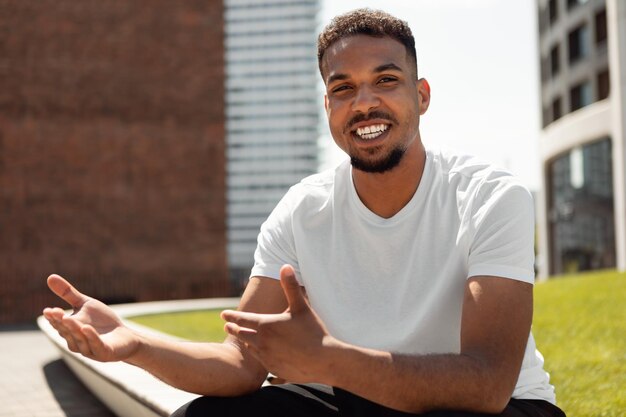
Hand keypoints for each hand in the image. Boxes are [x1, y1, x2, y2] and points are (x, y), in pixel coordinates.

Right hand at [43, 274, 139, 361]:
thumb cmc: (103, 321)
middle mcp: (77, 343)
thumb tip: (49, 276)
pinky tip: (87, 327)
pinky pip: (96, 345)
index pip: (59, 325)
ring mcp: (90, 349)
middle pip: (67, 332)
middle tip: (54, 311)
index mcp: (70, 332)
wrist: (125, 336)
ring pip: (79, 339)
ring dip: (73, 329)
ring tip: (67, 317)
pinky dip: (91, 337)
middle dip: (61, 322)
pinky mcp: (104, 353)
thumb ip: (68, 294)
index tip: (47, 310)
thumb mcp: (85, 304)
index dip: (53, 318)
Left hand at [221, 265, 339, 383]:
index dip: (232, 316)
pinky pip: (261, 361)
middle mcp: (262, 342)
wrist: (324, 360)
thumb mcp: (301, 307)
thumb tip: (285, 265)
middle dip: (233, 329)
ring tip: (244, 339)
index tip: (223, 315)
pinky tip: (261, 354)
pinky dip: (258, 355)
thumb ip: (290, 286)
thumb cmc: (314, 332)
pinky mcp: (274, 369)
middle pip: (242, 335)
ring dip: (245, 342)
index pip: (243, 319)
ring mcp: (267, 358)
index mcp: (266, 325)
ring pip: (250, 348)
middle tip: (227, 326)